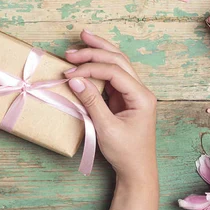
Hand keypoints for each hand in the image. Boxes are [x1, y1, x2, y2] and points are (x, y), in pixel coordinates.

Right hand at [64, 30, 157, 183]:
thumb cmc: (125, 152)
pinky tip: (88, 58)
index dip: (90, 69)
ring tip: (83, 38)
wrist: (136, 170)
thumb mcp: (106, 128)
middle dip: (95, 51)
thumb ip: (91, 102)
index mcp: (141, 97)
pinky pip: (112, 75)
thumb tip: (75, 79)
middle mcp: (140, 90)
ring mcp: (133, 93)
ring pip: (117, 63)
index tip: (69, 73)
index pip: (114, 72)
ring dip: (99, 52)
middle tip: (71, 50)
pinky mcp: (124, 98)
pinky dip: (99, 65)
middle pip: (118, 60)